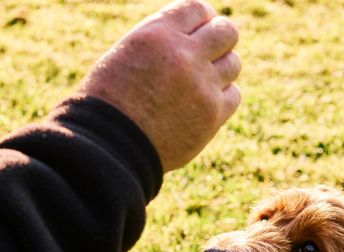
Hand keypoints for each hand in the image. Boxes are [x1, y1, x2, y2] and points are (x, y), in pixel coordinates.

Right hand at [79, 0, 240, 171]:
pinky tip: (203, 103)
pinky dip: (223, 97)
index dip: (204, 18)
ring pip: (233, 63)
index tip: (202, 29)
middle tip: (211, 52)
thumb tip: (196, 34)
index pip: (198, 9)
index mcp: (157, 33)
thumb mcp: (127, 54)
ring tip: (201, 81)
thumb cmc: (110, 101)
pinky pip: (233, 95)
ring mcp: (202, 85)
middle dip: (220, 38)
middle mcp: (184, 55)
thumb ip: (163, 41)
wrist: (111, 146)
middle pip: (226, 32)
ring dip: (221, 69)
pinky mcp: (212, 114)